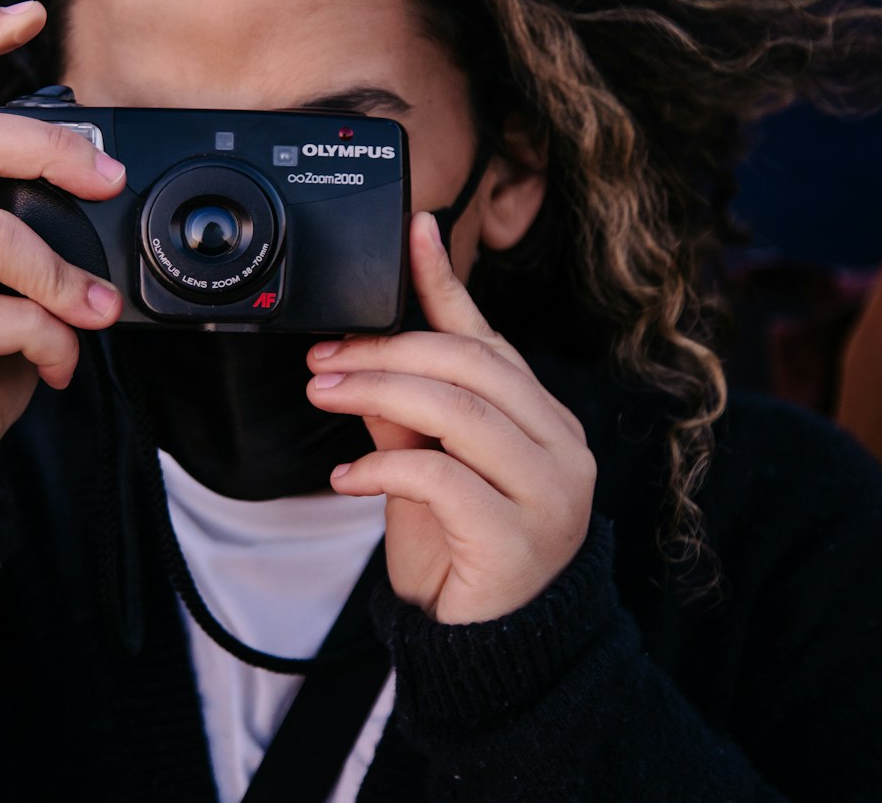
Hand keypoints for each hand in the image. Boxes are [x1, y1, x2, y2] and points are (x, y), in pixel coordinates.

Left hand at [306, 212, 595, 624]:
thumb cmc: (462, 554)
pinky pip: (443, 477)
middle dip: (385, 349)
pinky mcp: (518, 538)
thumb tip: (357, 353)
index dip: (446, 281)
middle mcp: (559, 445)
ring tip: (323, 395)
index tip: (413, 230)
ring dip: (377, 392)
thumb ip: (402, 412)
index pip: (489, 336)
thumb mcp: (424, 470)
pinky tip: (348, 474)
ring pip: (459, 409)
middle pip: (470, 364)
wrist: (488, 650)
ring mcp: (548, 492)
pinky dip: (384, 466)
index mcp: (541, 418)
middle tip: (322, 358)